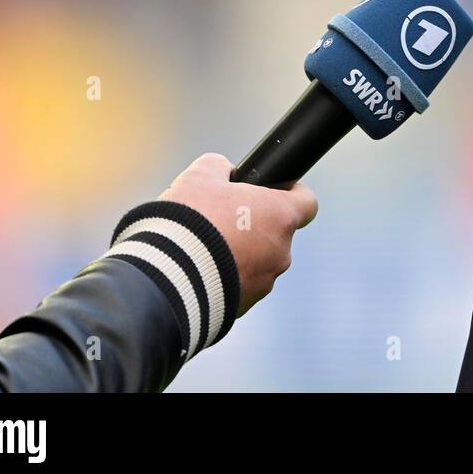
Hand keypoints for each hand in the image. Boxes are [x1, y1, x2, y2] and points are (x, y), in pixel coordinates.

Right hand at [159, 153, 317, 315]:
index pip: (307, 202)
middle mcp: (281, 252)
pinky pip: (239, 286)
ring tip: (203, 249)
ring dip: (238, 255)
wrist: (165, 278)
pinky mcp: (244, 307)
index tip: (272, 192)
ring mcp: (265, 283)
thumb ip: (221, 167)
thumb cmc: (189, 222)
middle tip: (220, 220)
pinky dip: (225, 279)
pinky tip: (197, 272)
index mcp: (281, 216)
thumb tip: (223, 171)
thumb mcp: (200, 175)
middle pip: (276, 233)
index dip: (291, 193)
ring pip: (258, 262)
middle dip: (253, 226)